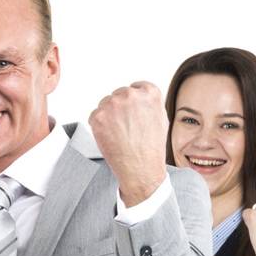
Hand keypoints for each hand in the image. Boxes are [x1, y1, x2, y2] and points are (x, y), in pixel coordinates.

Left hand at [89, 82, 167, 206]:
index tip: (132, 114)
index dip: (132, 103)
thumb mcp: (161, 119)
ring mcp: (113, 104)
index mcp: (149, 92)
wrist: (141, 168)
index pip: (136, 87)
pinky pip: (94, 116)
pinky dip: (98, 126)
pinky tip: (110, 138)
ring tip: (119, 135)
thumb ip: (149, 104)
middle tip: (125, 128)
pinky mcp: (99, 116)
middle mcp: (131, 94)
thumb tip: (139, 98)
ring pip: (105, 104)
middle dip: (119, 109)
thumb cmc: (152, 149)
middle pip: (118, 95)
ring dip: (108, 117)